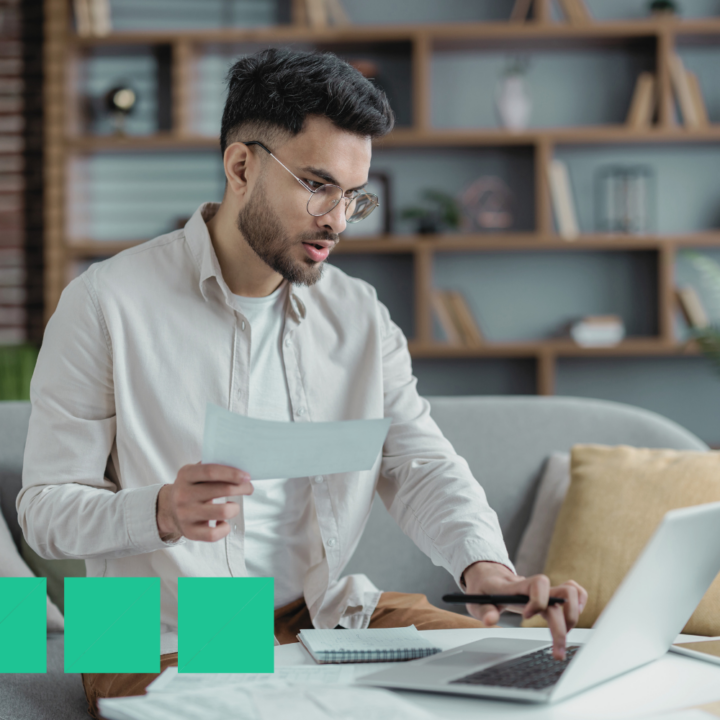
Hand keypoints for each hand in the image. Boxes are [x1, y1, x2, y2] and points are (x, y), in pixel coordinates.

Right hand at [156, 463, 253, 542]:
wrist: (169, 509)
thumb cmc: (192, 488)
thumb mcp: (196, 472)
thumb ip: (213, 467)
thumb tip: (240, 468)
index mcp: (186, 475)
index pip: (211, 472)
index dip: (232, 473)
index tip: (247, 477)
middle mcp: (183, 494)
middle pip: (222, 490)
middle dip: (242, 488)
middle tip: (249, 488)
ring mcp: (185, 514)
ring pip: (223, 512)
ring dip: (235, 508)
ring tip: (234, 506)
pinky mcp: (189, 532)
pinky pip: (214, 534)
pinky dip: (225, 528)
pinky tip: (223, 522)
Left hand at [462, 561, 587, 659]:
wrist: (488, 575)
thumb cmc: (484, 588)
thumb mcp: (476, 600)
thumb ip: (484, 611)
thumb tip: (491, 620)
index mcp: (517, 586)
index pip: (538, 583)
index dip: (538, 600)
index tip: (526, 616)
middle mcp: (534, 587)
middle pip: (560, 597)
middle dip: (561, 627)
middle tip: (557, 652)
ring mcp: (543, 590)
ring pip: (570, 593)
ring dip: (573, 615)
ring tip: (564, 633)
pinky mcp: (549, 595)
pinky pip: (572, 592)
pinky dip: (579, 603)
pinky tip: (570, 621)